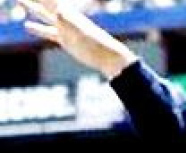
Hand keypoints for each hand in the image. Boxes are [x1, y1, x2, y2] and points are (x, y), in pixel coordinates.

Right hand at [18, 0, 136, 78]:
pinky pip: (48, 32)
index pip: (49, 0)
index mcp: (68, 14)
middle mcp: (65, 19)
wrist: (106, 57)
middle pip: (45, 5)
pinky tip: (27, 26)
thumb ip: (68, 20)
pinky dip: (38, 29)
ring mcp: (64, 29)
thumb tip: (59, 11)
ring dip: (33, 9)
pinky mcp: (65, 40)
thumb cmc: (95, 43)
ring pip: (45, 16)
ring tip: (20, 1)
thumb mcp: (79, 31)